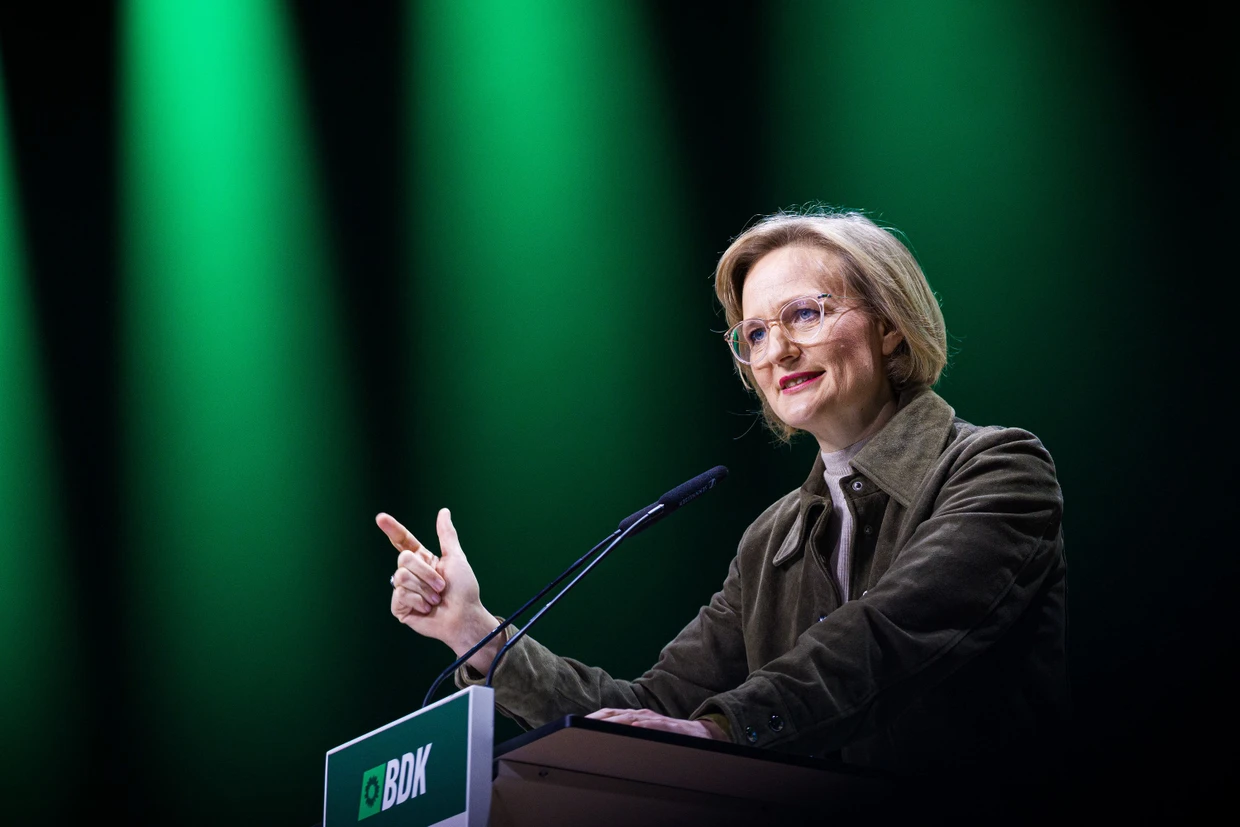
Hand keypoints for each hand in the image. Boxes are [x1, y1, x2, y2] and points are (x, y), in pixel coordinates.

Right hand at [380, 508, 498, 664]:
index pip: (403, 541)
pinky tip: (427, 609)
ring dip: (424, 589)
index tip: (380, 518)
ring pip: (401, 577)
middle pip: (403, 559)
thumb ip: (446, 535)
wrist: (464, 617)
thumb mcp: (456, 558)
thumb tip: (444, 511)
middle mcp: (411, 573)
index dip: (392, 529)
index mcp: (423, 560)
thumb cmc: (464, 590)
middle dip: (426, 573)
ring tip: (436, 599)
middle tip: (441, 586)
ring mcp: (404, 590)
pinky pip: (400, 595)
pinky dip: (418, 601)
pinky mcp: (400, 607)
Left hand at [585, 708, 725, 740]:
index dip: (594, 717)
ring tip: (601, 727)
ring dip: (616, 722)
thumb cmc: (668, 735)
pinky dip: (644, 726)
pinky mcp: (669, 728)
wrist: (700, 734)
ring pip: (632, 719)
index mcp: (635, 716)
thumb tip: (605, 742)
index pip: (610, 714)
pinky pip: (655, 726)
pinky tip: (634, 728)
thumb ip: (628, 733)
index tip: (577, 723)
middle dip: (599, 719)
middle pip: (617, 715)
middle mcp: (643, 715)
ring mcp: (656, 720)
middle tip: (582, 726)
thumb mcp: (645, 732)